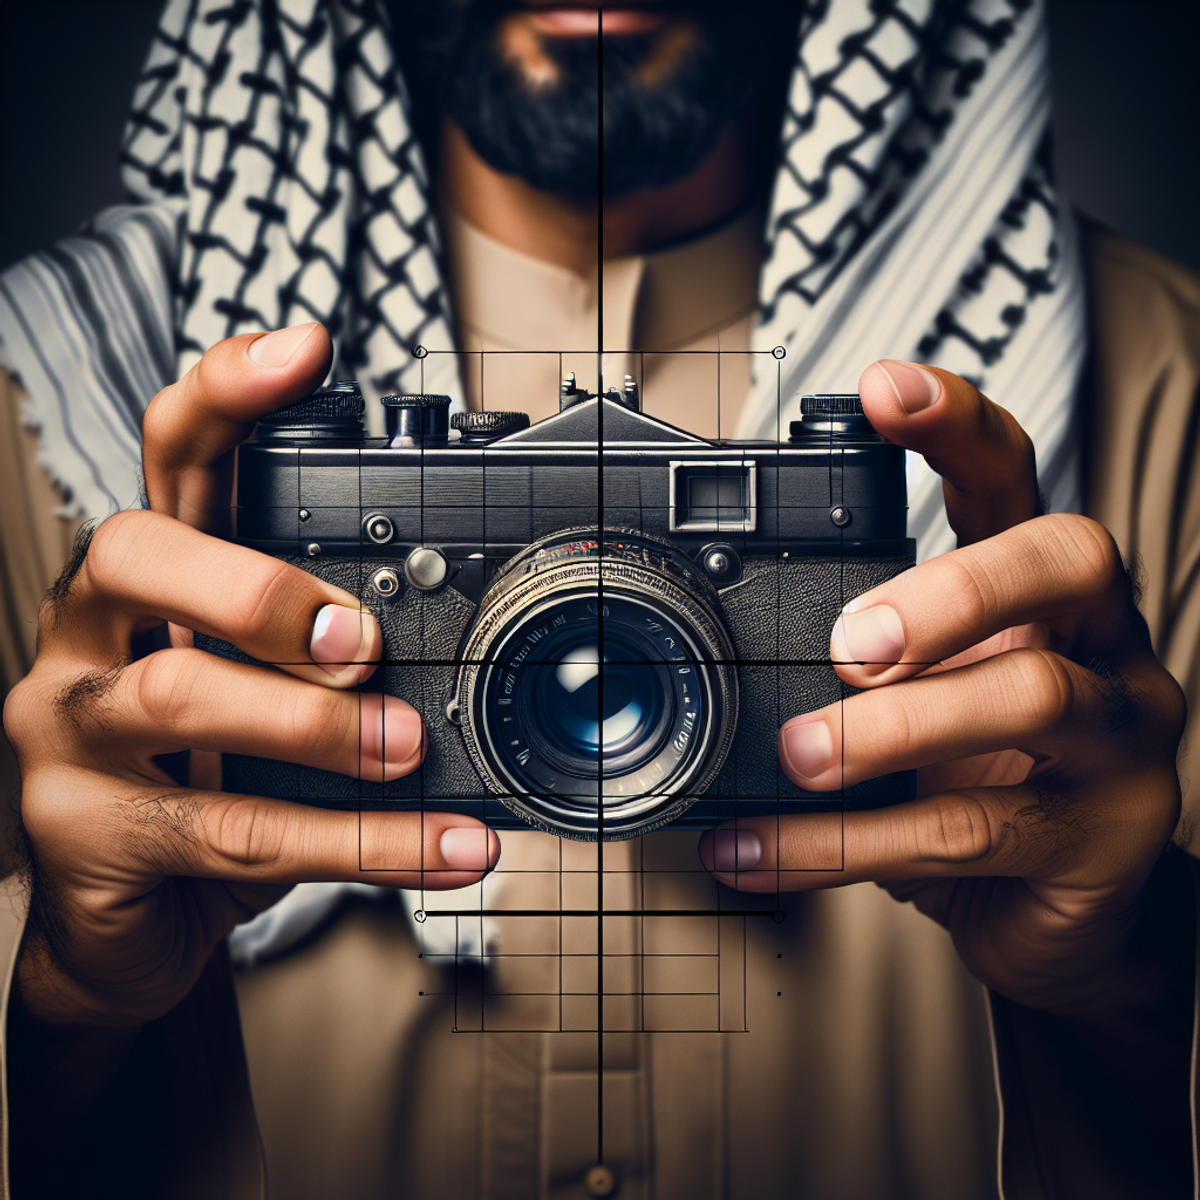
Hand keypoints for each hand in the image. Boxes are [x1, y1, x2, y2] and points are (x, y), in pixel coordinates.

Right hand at [3, 323, 499, 1036]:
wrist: (133, 918)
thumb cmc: (209, 778)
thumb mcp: (267, 694)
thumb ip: (325, 653)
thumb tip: (442, 638)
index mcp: (148, 580)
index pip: (168, 456)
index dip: (227, 393)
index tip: (305, 348)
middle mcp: (90, 633)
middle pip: (138, 551)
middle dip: (260, 586)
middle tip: (361, 643)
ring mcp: (69, 730)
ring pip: (178, 696)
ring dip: (313, 724)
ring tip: (405, 747)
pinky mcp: (83, 832)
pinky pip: (230, 830)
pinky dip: (356, 841)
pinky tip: (441, 846)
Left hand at [699, 361, 1186, 1017]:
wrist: (1053, 910)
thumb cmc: (976, 777)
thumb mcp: (921, 697)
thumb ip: (855, 656)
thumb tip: (721, 646)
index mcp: (1039, 591)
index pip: (1015, 476)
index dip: (956, 424)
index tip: (881, 388)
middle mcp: (1100, 644)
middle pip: (1065, 561)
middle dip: (950, 588)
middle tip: (849, 643)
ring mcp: (1120, 740)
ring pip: (1031, 698)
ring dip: (894, 728)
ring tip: (799, 756)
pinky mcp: (1103, 839)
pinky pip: (970, 833)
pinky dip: (845, 844)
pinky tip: (760, 850)